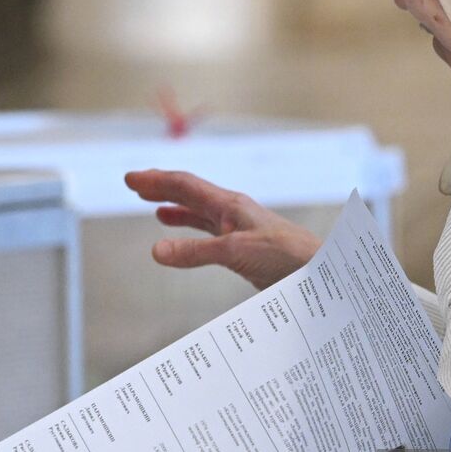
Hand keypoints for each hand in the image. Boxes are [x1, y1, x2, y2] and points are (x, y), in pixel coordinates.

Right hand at [124, 169, 321, 290]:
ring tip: (151, 204)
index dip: (156, 181)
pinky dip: (189, 227)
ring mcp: (239, 228)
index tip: (130, 179)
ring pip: (199, 210)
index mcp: (230, 204)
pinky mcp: (245, 246)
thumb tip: (156, 251)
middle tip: (133, 184)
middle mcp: (233, 211)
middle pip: (190, 192)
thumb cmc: (286, 256)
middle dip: (160, 187)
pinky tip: (181, 233)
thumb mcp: (235, 253)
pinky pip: (209, 230)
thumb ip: (195, 252)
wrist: (320, 272)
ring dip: (174, 206)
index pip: (185, 185)